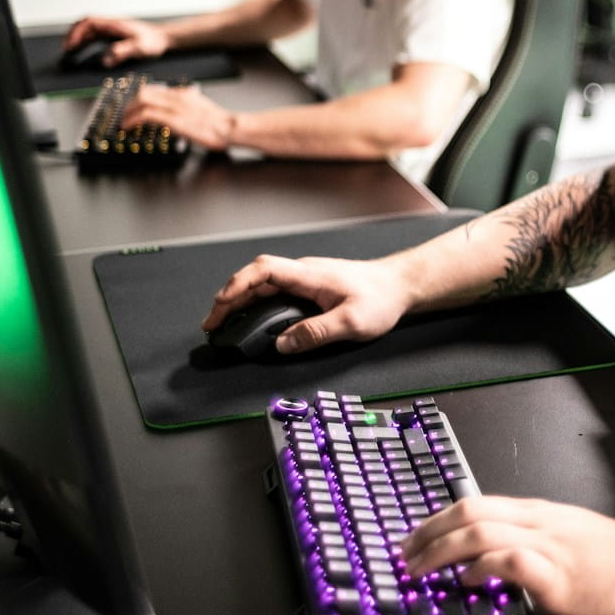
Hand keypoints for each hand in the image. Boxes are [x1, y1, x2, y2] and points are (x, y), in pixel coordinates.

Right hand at [63, 15, 169, 67]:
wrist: (164, 38)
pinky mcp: (112, 35)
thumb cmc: (153, 41)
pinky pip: (93, 36)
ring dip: (77, 37)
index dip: (77, 32)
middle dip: (72, 34)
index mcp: (114, 24)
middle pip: (84, 23)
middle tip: (66, 49)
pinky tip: (80, 50)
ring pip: (87, 30)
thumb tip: (106, 60)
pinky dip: (84, 41)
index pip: (89, 22)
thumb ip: (124, 52)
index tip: (71, 45)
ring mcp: (110, 29)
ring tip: (68, 51)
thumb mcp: (140, 47)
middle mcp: (110, 24)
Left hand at [119, 82, 236, 149]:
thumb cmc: (220, 123)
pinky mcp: (171, 118)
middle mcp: (176, 96)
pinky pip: (145, 115)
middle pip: (144, 92)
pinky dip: (133, 120)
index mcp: (184, 93)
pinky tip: (128, 127)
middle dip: (130, 104)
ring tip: (123, 122)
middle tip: (125, 115)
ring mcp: (173, 106)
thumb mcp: (203, 107)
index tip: (133, 106)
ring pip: (141, 101)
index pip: (155, 89)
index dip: (139, 97)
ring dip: (128, 112)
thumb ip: (191, 103)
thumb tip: (184, 105)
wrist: (228, 128)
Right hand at [204, 252, 412, 353]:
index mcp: (309, 275)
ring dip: (241, 301)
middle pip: (256, 278)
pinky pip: (276, 291)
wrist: (401, 285)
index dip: (238, 286)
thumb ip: (315, 333)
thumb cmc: (381, 299)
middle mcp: (304, 273)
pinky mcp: (311, 288)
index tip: (220, 305)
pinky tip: (253, 319)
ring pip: (264, 285)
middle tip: (213, 324)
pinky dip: (258, 304)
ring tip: (224, 323)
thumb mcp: (351, 322)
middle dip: (230, 299)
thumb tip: (281, 344)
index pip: (264, 270)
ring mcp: (306, 279)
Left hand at [401, 495, 614, 614]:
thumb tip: (498, 564)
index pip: (477, 504)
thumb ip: (536, 548)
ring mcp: (549, 546)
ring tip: (420, 569)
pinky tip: (467, 581)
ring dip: (442, 550)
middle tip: (404, 555)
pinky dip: (483, 567)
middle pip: (470, 511)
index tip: (414, 539)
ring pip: (482, 531)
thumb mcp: (571, 543)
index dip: (438, 520)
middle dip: (428, 532)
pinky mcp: (559, 574)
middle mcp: (539, 522)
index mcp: (540, 515)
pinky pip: (512, 560)